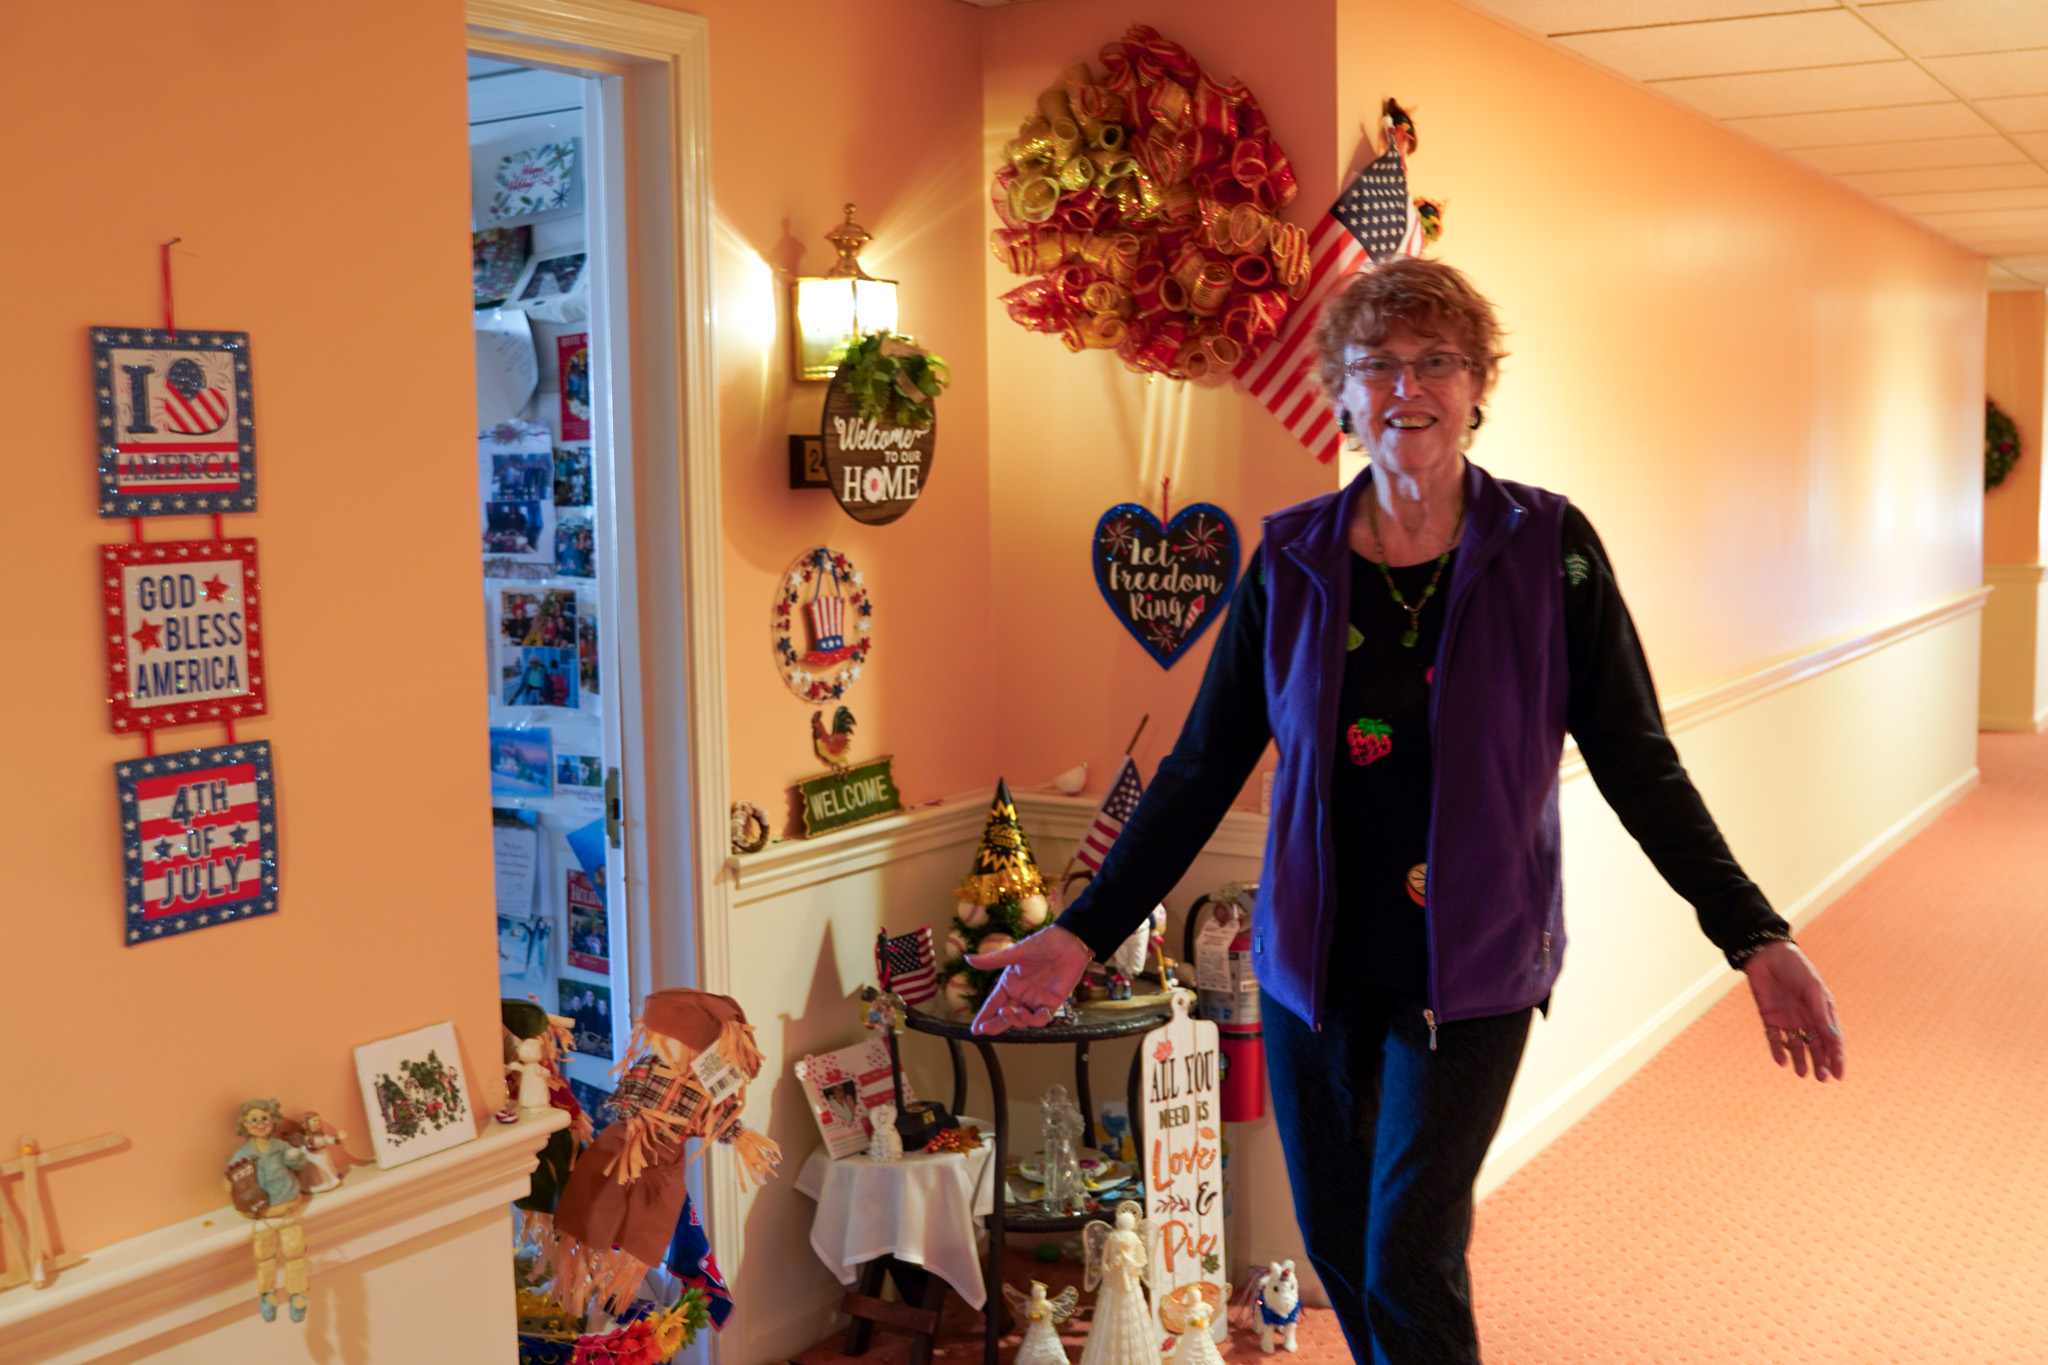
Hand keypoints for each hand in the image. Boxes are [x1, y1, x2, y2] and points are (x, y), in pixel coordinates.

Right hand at [967, 926, 1092, 1033]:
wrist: (1070, 942)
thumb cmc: (1043, 943)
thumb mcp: (1016, 952)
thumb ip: (993, 960)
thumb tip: (967, 959)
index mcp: (1010, 983)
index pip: (993, 1003)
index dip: (984, 1016)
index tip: (975, 1030)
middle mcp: (1022, 993)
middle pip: (1006, 1015)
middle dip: (996, 1024)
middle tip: (986, 1029)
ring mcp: (1037, 999)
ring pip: (1023, 1020)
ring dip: (1015, 1021)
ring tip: (1011, 1012)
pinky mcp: (1053, 1002)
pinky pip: (1042, 1018)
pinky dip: (1035, 1020)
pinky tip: (1030, 1014)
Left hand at [1742, 940, 1844, 1081]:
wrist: (1768, 955)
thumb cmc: (1796, 969)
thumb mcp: (1812, 989)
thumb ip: (1820, 1013)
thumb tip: (1833, 1038)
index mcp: (1822, 1012)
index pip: (1832, 1040)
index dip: (1836, 1057)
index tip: (1838, 1075)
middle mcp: (1807, 1019)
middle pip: (1816, 1047)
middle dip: (1820, 1063)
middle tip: (1821, 1078)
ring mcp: (1789, 1021)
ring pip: (1797, 1047)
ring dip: (1800, 1061)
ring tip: (1802, 1073)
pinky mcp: (1770, 1019)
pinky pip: (1775, 1040)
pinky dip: (1779, 1051)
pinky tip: (1782, 1061)